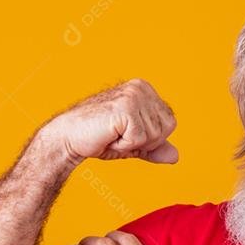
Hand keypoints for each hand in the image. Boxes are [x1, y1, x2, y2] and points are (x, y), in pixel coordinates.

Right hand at [41, 78, 177, 165]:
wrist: (68, 137)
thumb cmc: (97, 138)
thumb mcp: (133, 144)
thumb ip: (154, 148)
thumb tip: (175, 156)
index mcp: (145, 90)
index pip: (170, 123)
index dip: (150, 138)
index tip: (126, 133)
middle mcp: (141, 88)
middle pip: (166, 129)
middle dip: (144, 142)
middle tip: (118, 135)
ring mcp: (134, 95)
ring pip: (154, 136)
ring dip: (132, 144)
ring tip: (112, 134)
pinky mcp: (125, 107)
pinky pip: (140, 139)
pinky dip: (124, 146)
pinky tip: (108, 135)